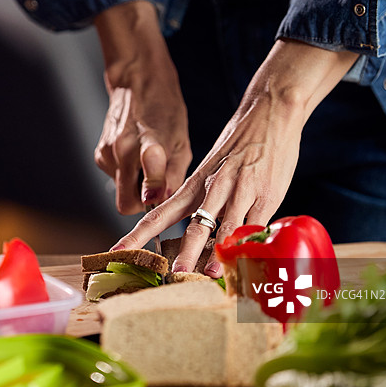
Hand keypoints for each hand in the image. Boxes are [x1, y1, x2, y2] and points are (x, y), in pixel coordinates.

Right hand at [93, 0, 191, 214]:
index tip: (156, 198)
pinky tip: (135, 157)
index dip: (153, 191)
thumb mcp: (181, 141)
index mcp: (150, 141)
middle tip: (159, 188)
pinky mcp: (99, 154)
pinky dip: (127, 176)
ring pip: (121, 193)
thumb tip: (164, 203)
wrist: (137, 81)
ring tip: (149, 163)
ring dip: (136, 187)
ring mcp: (107, 152)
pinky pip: (115, 180)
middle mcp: (123, 149)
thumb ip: (174, 176)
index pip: (149, 174)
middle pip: (127, 203)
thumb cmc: (165, 111)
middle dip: (143, 203)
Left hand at [112, 39, 358, 274]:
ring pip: (225, 228)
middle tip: (173, 274)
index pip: (160, 213)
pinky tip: (245, 258)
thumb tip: (195, 230)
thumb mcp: (211, 169)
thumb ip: (202, 199)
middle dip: (183, 253)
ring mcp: (240, 192)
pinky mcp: (266, 195)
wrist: (268, 112)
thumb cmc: (238, 144)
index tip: (117, 250)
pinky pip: (255, 224)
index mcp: (194, 184)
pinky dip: (249, 244)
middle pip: (194, 226)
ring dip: (217, 253)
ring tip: (209, 274)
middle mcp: (213, 188)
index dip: (138, 234)